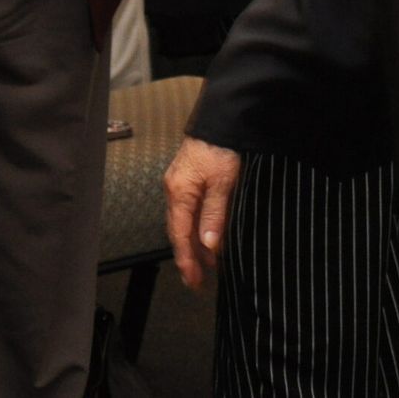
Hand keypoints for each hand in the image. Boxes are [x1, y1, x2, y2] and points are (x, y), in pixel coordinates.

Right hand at [164, 135, 241, 289]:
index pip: (180, 235)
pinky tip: (207, 236)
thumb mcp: (223, 182)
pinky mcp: (188, 178)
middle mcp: (175, 189)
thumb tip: (209, 244)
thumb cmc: (221, 146)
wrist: (222, 117)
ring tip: (208, 264)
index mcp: (180, 192)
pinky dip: (197, 227)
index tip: (193, 280)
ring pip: (184, 222)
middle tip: (198, 281)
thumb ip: (215, 214)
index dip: (186, 260)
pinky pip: (189, 210)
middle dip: (189, 257)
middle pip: (179, 231)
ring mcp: (180, 183)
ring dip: (195, 243)